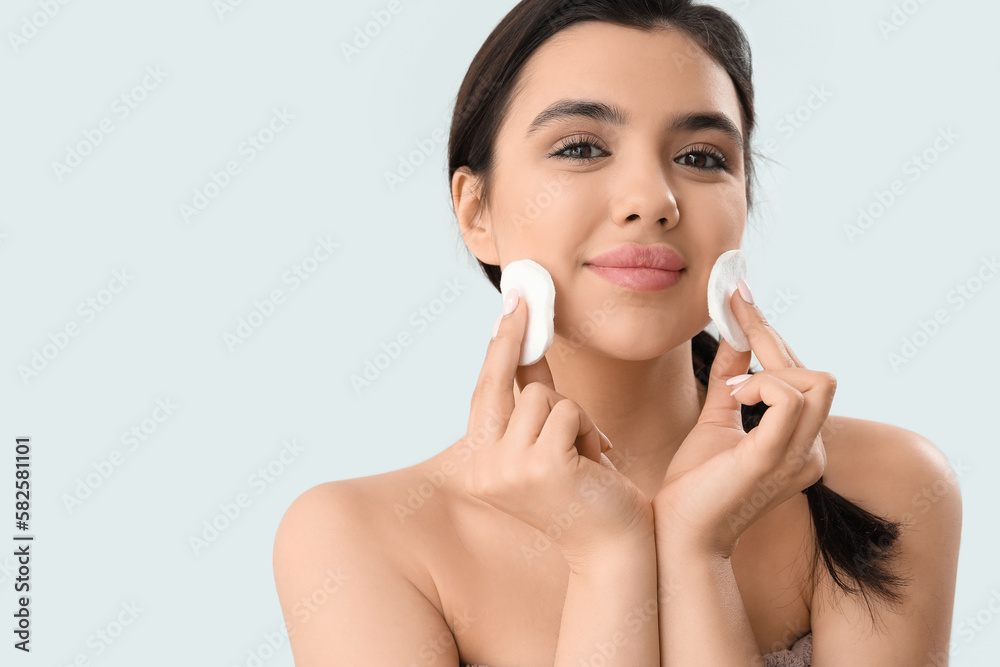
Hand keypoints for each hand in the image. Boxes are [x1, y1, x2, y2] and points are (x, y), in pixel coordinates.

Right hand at [464, 291, 652, 567]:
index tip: (507, 304)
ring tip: (586, 452)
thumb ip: (533, 392)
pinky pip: (568, 411)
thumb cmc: (586, 492)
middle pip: (505, 384)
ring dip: (575, 415)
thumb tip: (525, 340)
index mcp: (480, 464)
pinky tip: (595, 462)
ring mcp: (509, 468)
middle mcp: (484, 468)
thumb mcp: (552, 438)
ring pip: (544, 395)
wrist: (614, 546)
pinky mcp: (542, 465)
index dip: (497, 347)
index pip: (484, 393)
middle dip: (518, 343)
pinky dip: (589, 429)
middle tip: (524, 299)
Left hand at [652, 283, 833, 557]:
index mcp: (801, 442)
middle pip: (817, 375)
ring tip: (731, 394)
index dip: (771, 334)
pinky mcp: (774, 459)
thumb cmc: (695, 483)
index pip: (804, 377)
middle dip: (770, 341)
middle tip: (731, 321)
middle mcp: (811, 450)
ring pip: (814, 382)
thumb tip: (735, 338)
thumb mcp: (716, 418)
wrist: (678, 530)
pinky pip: (789, 400)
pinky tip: (733, 401)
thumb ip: (731, 380)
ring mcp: (799, 456)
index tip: (739, 296)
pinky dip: (761, 387)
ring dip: (767, 372)